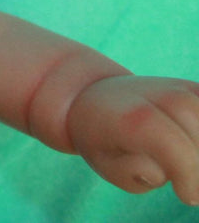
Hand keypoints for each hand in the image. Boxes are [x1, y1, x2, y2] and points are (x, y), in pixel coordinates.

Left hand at [67, 75, 198, 204]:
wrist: (95, 99)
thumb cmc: (103, 139)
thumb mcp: (104, 164)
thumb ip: (129, 173)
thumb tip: (158, 173)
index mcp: (131, 118)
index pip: (174, 146)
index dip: (188, 173)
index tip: (186, 195)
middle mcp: (155, 95)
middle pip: (197, 133)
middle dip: (197, 165)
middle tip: (189, 186)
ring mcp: (177, 88)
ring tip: (189, 166)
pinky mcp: (192, 88)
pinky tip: (190, 143)